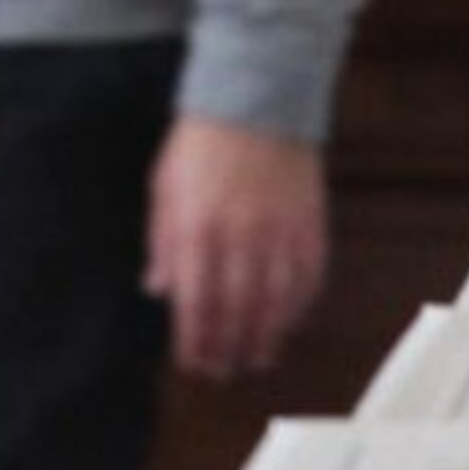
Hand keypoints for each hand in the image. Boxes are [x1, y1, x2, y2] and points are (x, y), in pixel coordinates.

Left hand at [143, 116, 327, 381]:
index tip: (194, 362)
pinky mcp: (309, 222)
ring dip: (267, 335)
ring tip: (260, 356)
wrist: (256, 99)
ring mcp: (279, 231)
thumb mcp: (164, 189)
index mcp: (197, 230)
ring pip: (277, 300)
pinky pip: (308, 275)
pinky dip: (300, 304)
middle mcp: (240, 237)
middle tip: (225, 370)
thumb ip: (162, 243)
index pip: (196, 303)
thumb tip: (158, 291)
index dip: (196, 340)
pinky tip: (291, 319)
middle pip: (238, 310)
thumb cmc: (201, 145)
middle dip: (230, 347)